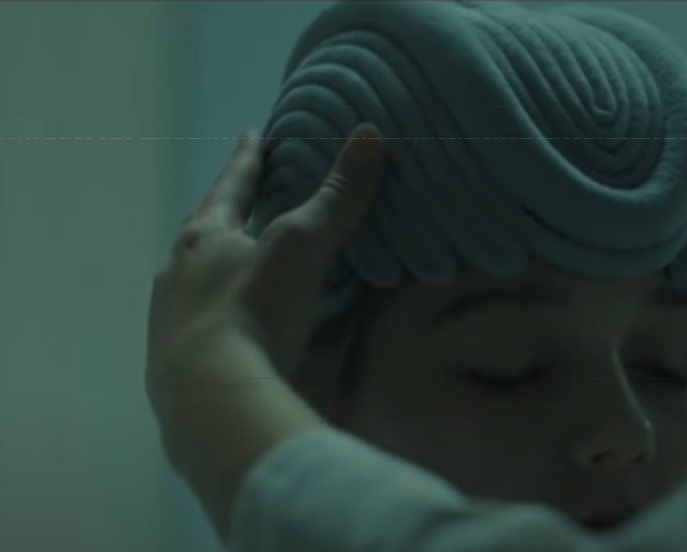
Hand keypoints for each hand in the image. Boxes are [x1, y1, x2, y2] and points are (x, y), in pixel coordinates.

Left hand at [146, 125, 385, 400]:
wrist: (212, 402)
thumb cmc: (254, 311)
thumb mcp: (302, 247)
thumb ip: (337, 196)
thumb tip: (370, 134)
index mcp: (202, 239)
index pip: (231, 186)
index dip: (248, 160)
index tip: (253, 135)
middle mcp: (176, 275)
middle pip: (205, 233)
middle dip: (227, 214)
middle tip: (245, 198)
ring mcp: (170, 324)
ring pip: (197, 283)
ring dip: (219, 270)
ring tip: (241, 266)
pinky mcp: (174, 369)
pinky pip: (202, 330)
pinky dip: (222, 318)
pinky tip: (234, 329)